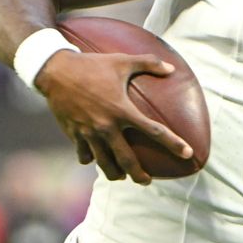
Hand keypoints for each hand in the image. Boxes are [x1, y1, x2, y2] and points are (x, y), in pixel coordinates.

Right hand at [35, 50, 192, 183]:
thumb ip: (149, 63)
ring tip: (122, 177)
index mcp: (123, 110)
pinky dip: (91, 159)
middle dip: (139, 175)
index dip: (173, 143)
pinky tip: (95, 160)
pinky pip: (84, 154)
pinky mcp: (73, 134)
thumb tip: (172, 68)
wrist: (55, 71)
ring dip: (114, 173)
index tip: (187, 153)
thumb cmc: (92, 65)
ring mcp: (89, 133)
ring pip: (104, 163)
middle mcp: (107, 126)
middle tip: (147, 181)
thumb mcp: (122, 61)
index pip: (154, 131)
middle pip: (127, 160)